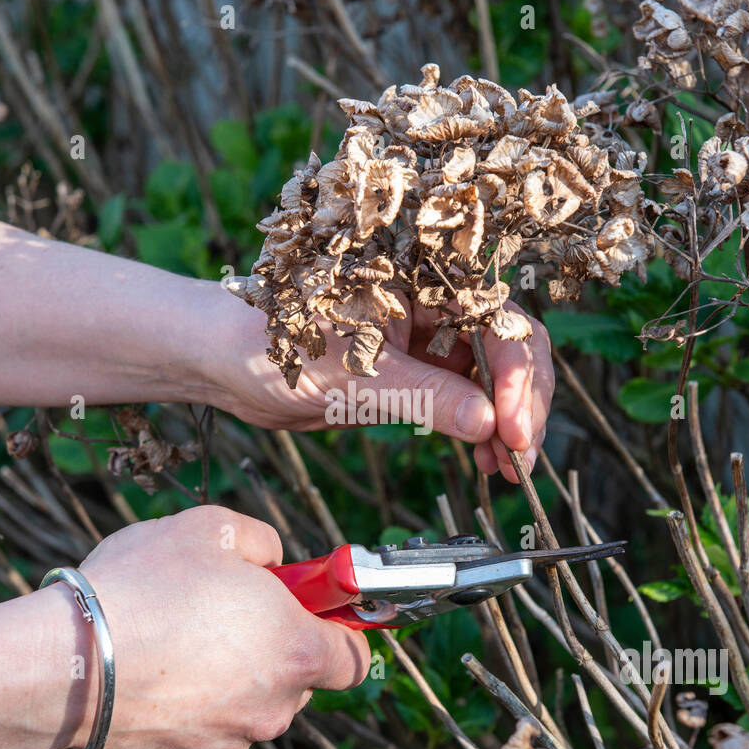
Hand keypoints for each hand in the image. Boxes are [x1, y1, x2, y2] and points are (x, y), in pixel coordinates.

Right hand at [45, 507, 369, 748]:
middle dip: (274, 645)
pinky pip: (205, 724)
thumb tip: (271, 560)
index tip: (310, 605)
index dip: (338, 627)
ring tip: (176, 635)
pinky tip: (152, 668)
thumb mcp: (212, 528)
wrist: (65, 664)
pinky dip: (191, 701)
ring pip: (249, 703)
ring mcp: (228, 740)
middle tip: (228, 607)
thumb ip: (262, 542)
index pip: (355, 659)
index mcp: (297, 652)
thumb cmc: (144, 588)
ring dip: (229, 675)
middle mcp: (273, 707)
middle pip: (297, 679)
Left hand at [201, 289, 554, 482]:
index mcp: (425, 279)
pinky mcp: (416, 372)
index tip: (513, 429)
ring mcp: (429, 339)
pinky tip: (485, 459)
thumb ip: (426, 397)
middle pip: (510, 349)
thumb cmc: (274, 343)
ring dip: (507, 423)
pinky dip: (481, 430)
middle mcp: (436, 304)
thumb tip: (487, 423)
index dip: (518, 378)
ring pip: (494, 379)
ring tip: (507, 469)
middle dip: (522, 404)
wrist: (226, 360)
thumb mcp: (356, 377)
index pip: (500, 322)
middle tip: (520, 457)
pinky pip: (466, 399)